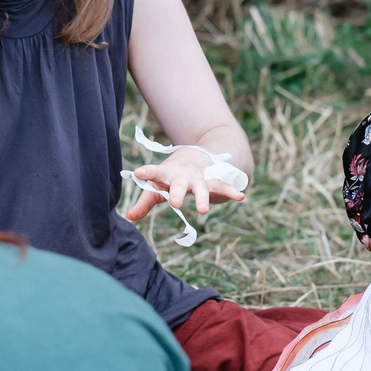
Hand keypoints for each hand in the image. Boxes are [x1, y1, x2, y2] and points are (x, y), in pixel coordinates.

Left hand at [123, 144, 245, 222]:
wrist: (200, 154)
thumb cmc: (173, 175)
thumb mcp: (158, 186)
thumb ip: (145, 202)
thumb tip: (130, 217)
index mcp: (167, 174)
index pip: (154, 173)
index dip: (147, 172)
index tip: (138, 173)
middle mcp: (183, 175)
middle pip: (179, 185)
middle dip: (177, 193)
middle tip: (174, 203)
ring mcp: (200, 177)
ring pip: (201, 187)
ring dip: (203, 198)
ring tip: (203, 211)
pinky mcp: (214, 181)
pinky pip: (222, 188)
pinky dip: (231, 192)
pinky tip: (240, 197)